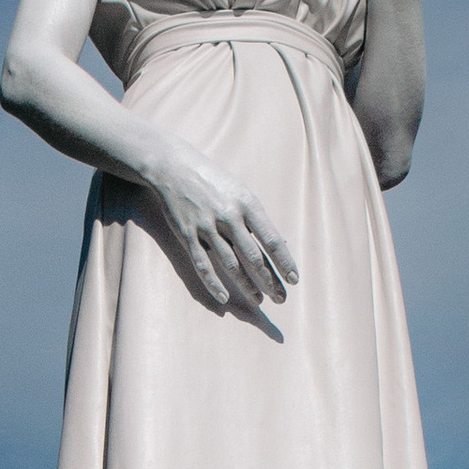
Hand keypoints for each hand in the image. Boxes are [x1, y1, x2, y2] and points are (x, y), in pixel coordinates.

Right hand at [131, 148, 299, 335]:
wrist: (174, 168)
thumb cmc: (213, 181)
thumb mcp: (240, 191)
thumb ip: (256, 218)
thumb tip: (278, 244)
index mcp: (247, 203)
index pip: (271, 239)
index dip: (284, 262)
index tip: (294, 279)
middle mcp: (229, 216)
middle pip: (253, 256)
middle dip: (269, 280)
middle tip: (281, 298)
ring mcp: (207, 227)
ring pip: (230, 263)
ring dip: (246, 285)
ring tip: (259, 300)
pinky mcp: (188, 235)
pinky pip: (203, 264)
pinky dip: (214, 283)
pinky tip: (224, 297)